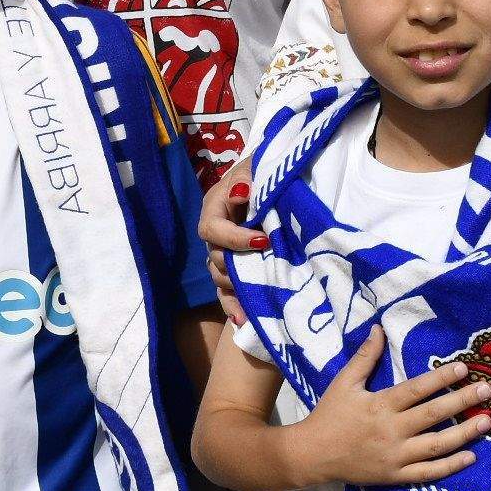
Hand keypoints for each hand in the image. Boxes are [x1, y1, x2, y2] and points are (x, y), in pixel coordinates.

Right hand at [200, 162, 265, 304]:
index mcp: (215, 208)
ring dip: (236, 289)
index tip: (263, 240)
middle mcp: (216, 234)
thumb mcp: (257, 168)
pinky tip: (244, 321)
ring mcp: (224, 254)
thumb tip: (240, 192)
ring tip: (256, 302)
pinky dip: (234, 307)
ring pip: (220, 277)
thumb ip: (247, 178)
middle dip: (236, 266)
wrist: (278, 184)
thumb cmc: (265, 174)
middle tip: (263, 269)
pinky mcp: (235, 271)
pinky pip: (227, 293)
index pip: (212, 228)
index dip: (234, 238)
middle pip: (215, 257)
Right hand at [294, 328, 490, 488]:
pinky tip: (470, 456)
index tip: (464, 369)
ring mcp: (396, 456)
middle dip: (462, 401)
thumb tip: (379, 328)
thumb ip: (365, 357)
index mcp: (380, 404)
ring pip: (437, 445)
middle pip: (433, 414)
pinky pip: (428, 473)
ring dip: (464, 434)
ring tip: (487, 422)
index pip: (417, 389)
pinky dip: (450, 466)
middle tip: (487, 390)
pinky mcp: (396, 476)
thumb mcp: (344, 382)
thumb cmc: (329, 415)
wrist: (312, 455)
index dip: (442, 379)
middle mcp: (391, 430)